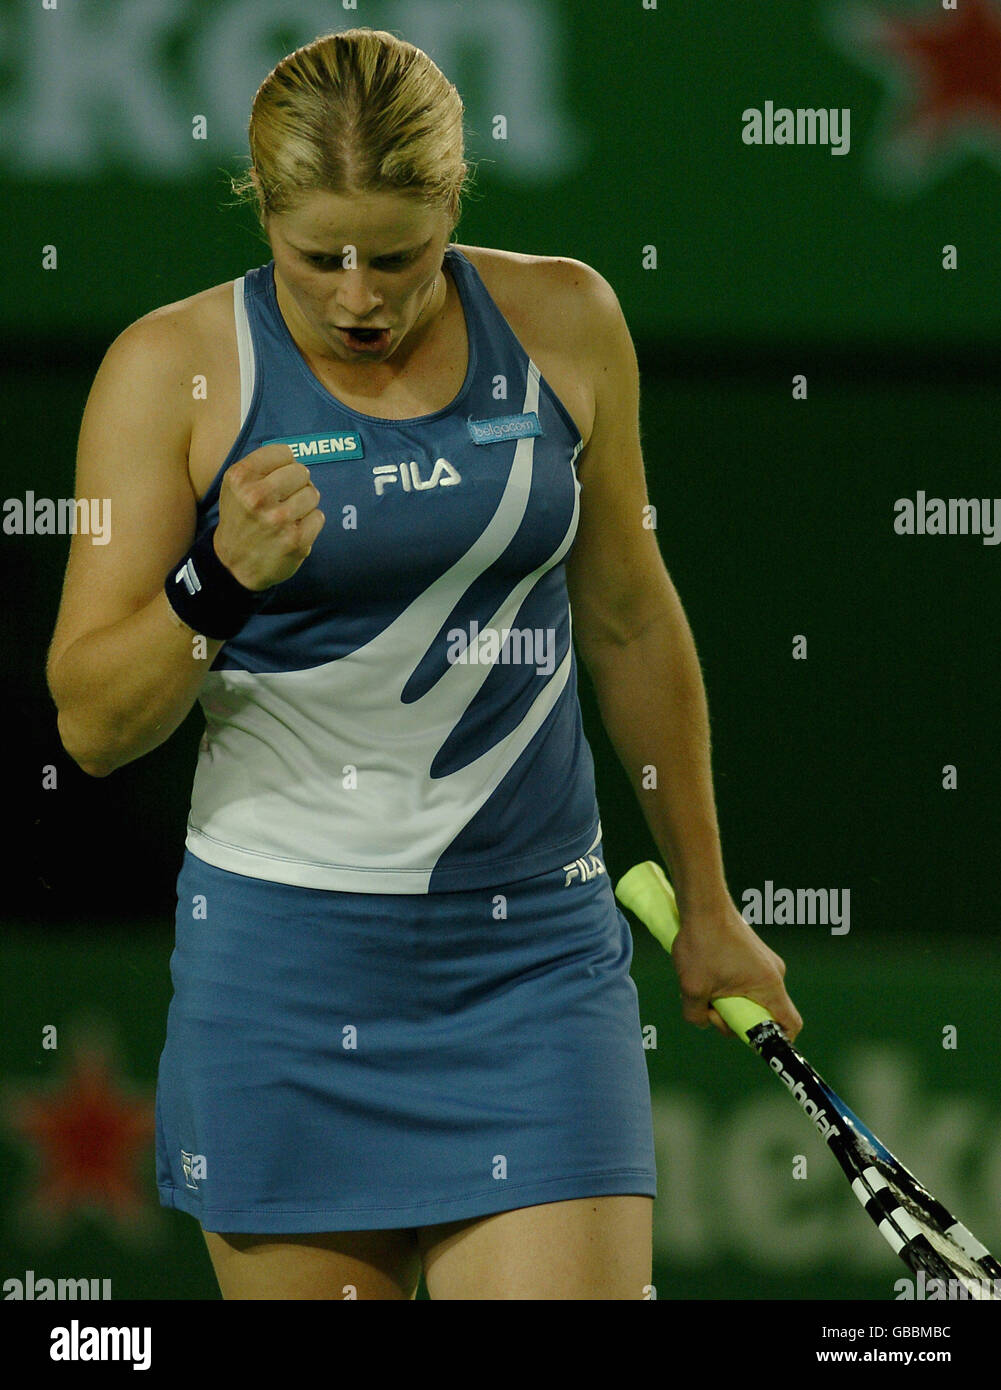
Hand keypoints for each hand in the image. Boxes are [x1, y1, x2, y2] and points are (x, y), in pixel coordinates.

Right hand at [213, 443, 325, 590]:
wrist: (234, 565)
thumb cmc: (240, 519)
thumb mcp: (236, 486)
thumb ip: (261, 465)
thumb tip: (296, 457)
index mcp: (241, 477)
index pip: (284, 453)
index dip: (284, 466)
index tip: (276, 479)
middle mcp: (257, 496)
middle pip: (301, 472)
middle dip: (297, 484)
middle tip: (284, 499)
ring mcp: (278, 518)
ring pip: (313, 493)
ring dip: (305, 504)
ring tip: (287, 516)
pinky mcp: (296, 539)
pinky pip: (319, 516)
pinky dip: (310, 524)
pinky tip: (293, 531)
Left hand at [669, 896, 802, 1041]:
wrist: (702, 903)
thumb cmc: (701, 943)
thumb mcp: (692, 989)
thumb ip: (697, 1016)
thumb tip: (704, 1020)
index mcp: (769, 986)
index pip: (790, 1024)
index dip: (776, 1040)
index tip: (749, 1039)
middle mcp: (774, 974)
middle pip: (764, 1013)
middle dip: (736, 1018)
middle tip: (711, 1007)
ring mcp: (765, 962)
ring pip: (751, 996)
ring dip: (728, 999)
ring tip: (705, 983)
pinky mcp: (753, 953)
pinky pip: (746, 981)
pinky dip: (728, 985)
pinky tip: (706, 972)